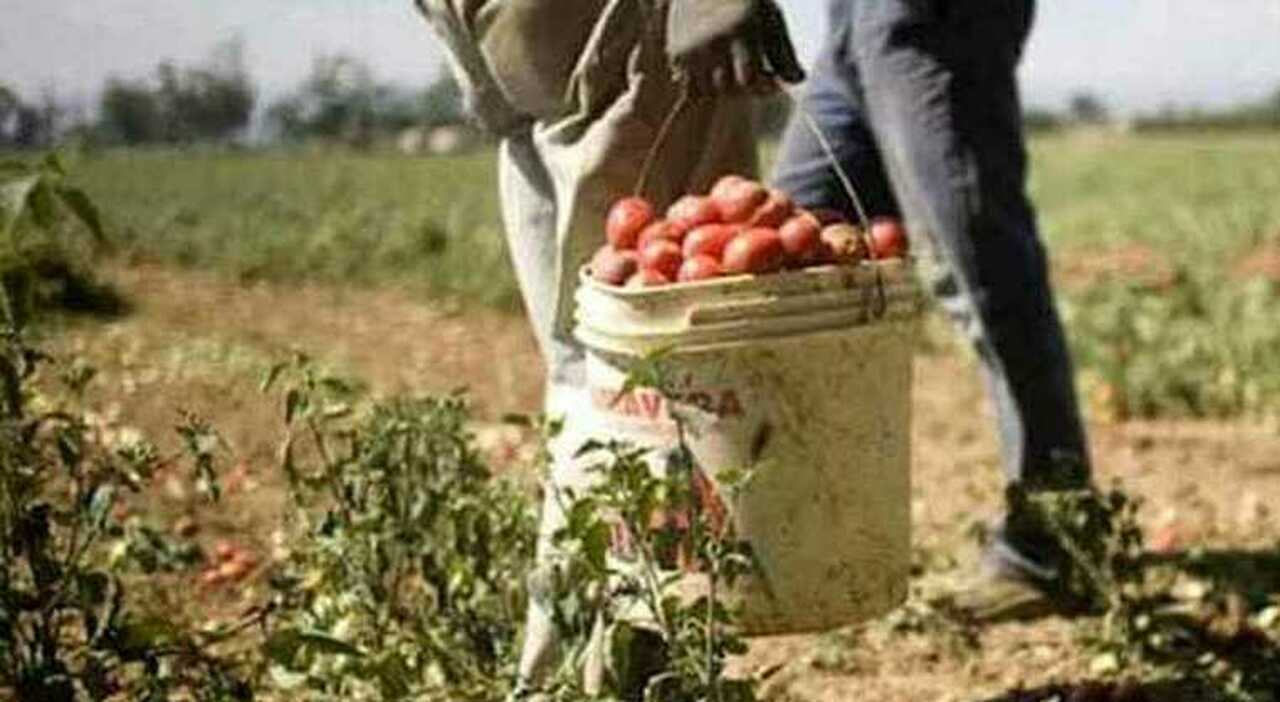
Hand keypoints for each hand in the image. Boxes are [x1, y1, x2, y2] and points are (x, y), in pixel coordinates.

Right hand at [666, 0, 804, 94]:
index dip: (763, 86)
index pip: (749, 80)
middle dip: (743, 88)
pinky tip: (714, 71)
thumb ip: (784, 52)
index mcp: (740, 29)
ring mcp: (691, 48)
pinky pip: (689, 87)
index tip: (771, 79)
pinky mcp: (676, 53)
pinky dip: (701, 86)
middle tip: (752, 74)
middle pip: (728, 88)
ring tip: (733, 71)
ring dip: (722, 88)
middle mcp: (713, 40)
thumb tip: (799, 80)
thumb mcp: (771, 20)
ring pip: (708, 91)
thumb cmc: (747, 2)